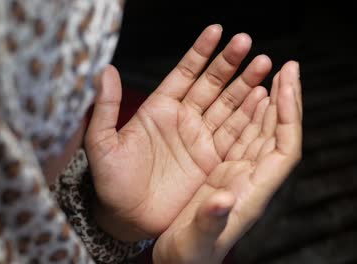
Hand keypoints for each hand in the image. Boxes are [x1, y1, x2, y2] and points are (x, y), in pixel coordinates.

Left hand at [85, 25, 274, 239]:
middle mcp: (182, 119)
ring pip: (227, 105)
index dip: (199, 52)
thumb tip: (105, 69)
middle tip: (246, 42)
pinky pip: (233, 133)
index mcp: (158, 109)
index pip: (183, 73)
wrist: (125, 217)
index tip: (216, 30)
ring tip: (263, 64)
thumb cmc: (109, 181)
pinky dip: (248, 116)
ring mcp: (198, 138)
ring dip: (245, 85)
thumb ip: (106, 107)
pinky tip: (262, 98)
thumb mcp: (101, 143)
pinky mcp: (210, 160)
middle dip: (228, 63)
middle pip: (211, 84)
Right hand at [153, 61, 301, 263]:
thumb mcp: (196, 242)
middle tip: (287, 69)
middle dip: (286, 100)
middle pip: (278, 135)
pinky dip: (246, 117)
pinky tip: (248, 102)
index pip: (284, 150)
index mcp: (251, 195)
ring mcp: (236, 174)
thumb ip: (211, 221)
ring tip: (272, 76)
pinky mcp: (220, 172)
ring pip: (260, 134)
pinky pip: (239, 139)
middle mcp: (250, 181)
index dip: (289, 118)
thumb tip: (223, 200)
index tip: (286, 86)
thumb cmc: (188, 257)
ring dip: (268, 105)